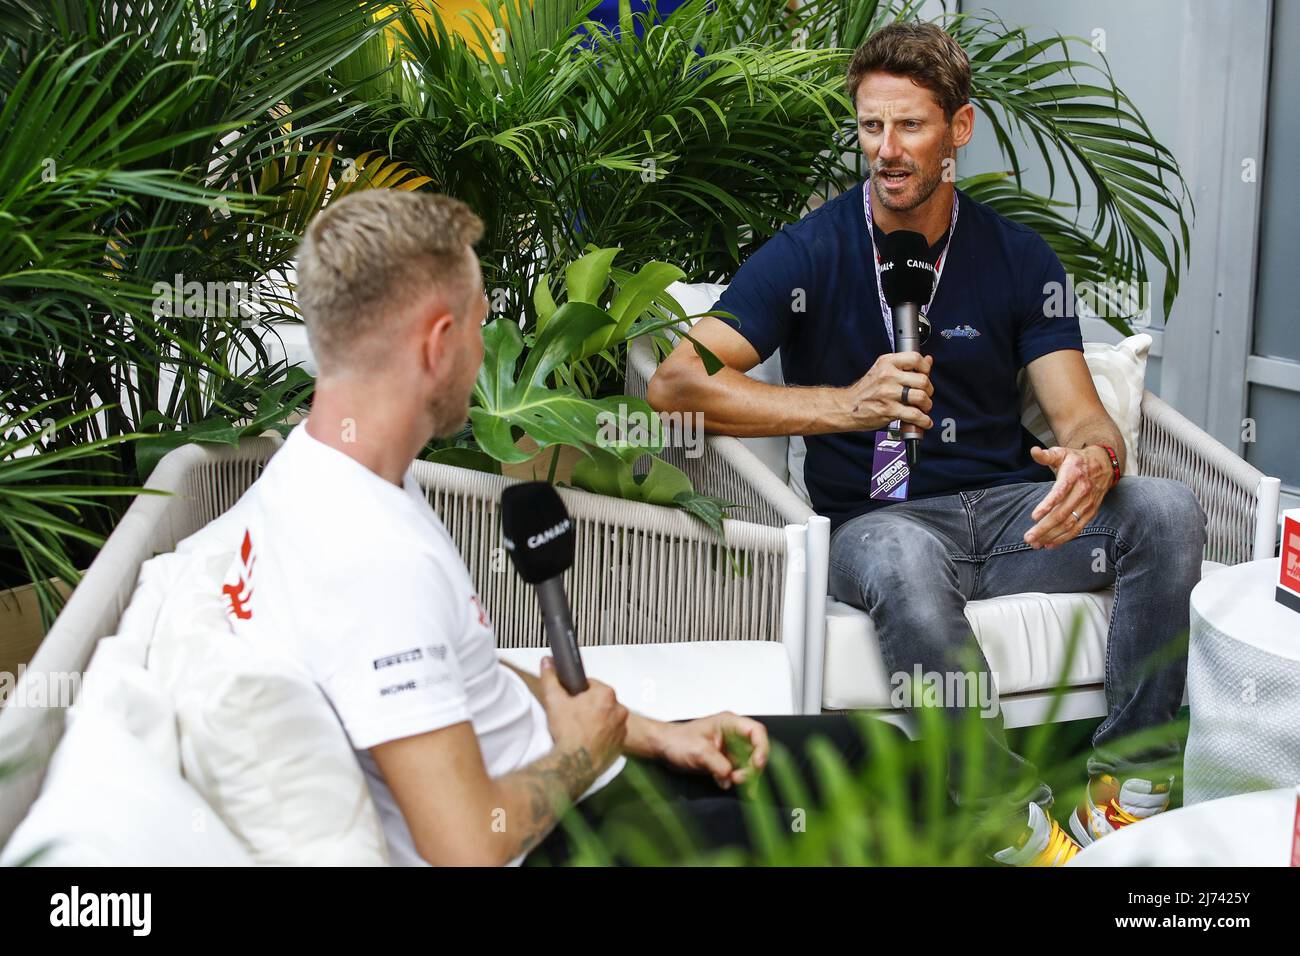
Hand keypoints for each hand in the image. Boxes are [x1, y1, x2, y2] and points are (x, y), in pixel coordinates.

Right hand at [538, 657, 627, 775]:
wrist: (574, 764)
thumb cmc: (567, 732)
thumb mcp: (554, 701)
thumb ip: (551, 678)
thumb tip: (547, 661)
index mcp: (606, 694)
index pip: (591, 686)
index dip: (578, 693)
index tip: (571, 703)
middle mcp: (619, 709)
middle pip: (600, 702)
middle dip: (587, 708)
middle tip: (573, 718)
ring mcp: (622, 727)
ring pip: (606, 718)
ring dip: (596, 722)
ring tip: (580, 731)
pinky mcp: (621, 743)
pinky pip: (611, 734)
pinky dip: (602, 736)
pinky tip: (588, 741)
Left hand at [657, 712, 768, 789]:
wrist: (663, 748)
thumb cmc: (677, 740)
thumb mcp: (698, 750)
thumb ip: (717, 763)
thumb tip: (730, 775)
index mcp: (729, 724)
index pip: (756, 732)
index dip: (762, 747)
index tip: (757, 763)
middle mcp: (733, 736)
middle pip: (756, 751)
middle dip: (752, 767)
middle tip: (739, 778)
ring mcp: (730, 750)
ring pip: (749, 764)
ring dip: (745, 776)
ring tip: (731, 782)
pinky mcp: (725, 762)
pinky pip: (738, 772)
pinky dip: (735, 781)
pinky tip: (725, 784)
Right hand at [842, 352, 933, 432]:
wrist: (846, 407)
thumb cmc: (865, 391)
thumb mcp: (882, 370)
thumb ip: (905, 366)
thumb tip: (928, 360)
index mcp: (886, 363)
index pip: (915, 358)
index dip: (926, 368)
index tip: (926, 374)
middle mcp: (888, 376)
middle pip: (922, 380)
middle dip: (929, 391)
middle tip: (924, 395)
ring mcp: (888, 393)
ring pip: (921, 397)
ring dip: (927, 406)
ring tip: (922, 408)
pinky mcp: (889, 410)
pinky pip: (914, 415)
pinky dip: (923, 421)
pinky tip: (923, 421)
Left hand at [1025, 445, 1111, 548]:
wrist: (1103, 464)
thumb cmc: (1076, 460)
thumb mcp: (1062, 453)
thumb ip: (1046, 455)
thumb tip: (1034, 451)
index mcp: (1073, 475)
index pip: (1060, 492)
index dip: (1047, 505)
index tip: (1034, 516)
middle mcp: (1082, 491)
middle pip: (1062, 514)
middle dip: (1044, 527)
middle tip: (1028, 537)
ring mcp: (1088, 504)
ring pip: (1069, 524)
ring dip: (1052, 536)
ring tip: (1035, 544)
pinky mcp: (1091, 512)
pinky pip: (1077, 528)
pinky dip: (1064, 538)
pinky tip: (1050, 544)